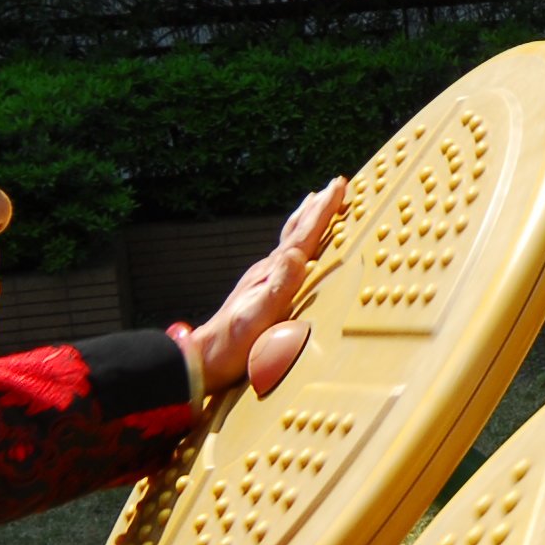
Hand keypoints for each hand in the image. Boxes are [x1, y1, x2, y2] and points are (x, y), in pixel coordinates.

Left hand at [181, 178, 343, 397]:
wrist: (206, 358)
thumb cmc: (234, 343)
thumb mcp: (259, 317)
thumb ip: (279, 287)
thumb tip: (296, 255)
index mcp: (273, 272)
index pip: (303, 235)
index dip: (323, 210)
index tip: (338, 186)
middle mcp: (269, 270)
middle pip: (297, 231)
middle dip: (318, 208)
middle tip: (336, 186)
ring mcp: (264, 279)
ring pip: (291, 241)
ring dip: (307, 221)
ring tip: (316, 204)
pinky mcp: (263, 291)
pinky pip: (288, 258)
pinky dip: (300, 243)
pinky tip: (299, 250)